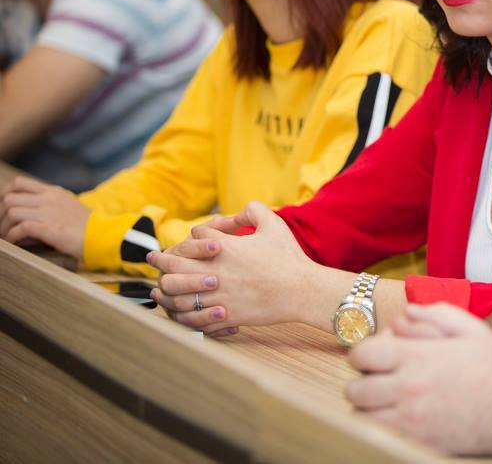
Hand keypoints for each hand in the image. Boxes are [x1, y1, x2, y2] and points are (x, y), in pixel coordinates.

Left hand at [0, 176, 90, 258]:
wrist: (102, 236)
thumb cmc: (86, 226)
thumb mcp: (67, 208)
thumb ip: (46, 208)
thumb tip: (22, 222)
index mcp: (53, 192)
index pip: (19, 183)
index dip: (4, 194)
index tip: (2, 207)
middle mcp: (49, 199)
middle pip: (10, 197)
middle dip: (0, 213)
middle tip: (1, 225)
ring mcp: (48, 212)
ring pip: (11, 212)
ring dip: (4, 227)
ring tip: (5, 237)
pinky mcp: (48, 228)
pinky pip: (19, 228)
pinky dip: (11, 237)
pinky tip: (13, 243)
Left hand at [150, 202, 317, 335]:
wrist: (302, 290)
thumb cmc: (289, 257)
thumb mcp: (274, 224)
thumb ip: (253, 210)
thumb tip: (236, 211)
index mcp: (225, 248)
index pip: (195, 236)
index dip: (194, 236)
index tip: (196, 239)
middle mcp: (216, 271)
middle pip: (175, 265)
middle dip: (161, 260)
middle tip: (153, 258)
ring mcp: (218, 295)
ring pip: (178, 294)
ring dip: (165, 291)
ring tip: (158, 290)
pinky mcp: (225, 315)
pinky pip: (194, 318)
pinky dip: (183, 316)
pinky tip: (178, 313)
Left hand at [346, 303, 491, 454]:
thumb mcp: (471, 329)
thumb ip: (435, 314)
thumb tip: (404, 313)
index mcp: (417, 357)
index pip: (361, 355)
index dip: (364, 356)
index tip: (375, 360)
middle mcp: (408, 388)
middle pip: (355, 390)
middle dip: (363, 383)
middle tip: (379, 383)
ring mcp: (411, 420)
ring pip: (362, 418)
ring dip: (369, 410)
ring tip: (387, 404)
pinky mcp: (418, 442)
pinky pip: (379, 437)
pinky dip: (381, 429)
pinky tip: (399, 421)